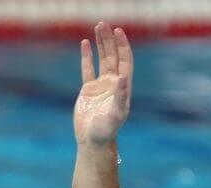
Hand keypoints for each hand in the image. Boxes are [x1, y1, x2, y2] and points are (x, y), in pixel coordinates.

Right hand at [74, 22, 132, 145]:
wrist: (93, 141)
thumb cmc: (107, 130)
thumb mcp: (116, 113)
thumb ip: (120, 96)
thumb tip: (122, 77)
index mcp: (123, 87)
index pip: (125, 60)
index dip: (123, 46)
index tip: (118, 31)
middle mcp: (113, 84)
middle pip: (113, 56)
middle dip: (110, 40)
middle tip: (104, 24)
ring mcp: (100, 86)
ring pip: (101, 60)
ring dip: (100, 44)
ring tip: (97, 27)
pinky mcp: (88, 90)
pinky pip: (87, 69)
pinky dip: (87, 56)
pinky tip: (85, 43)